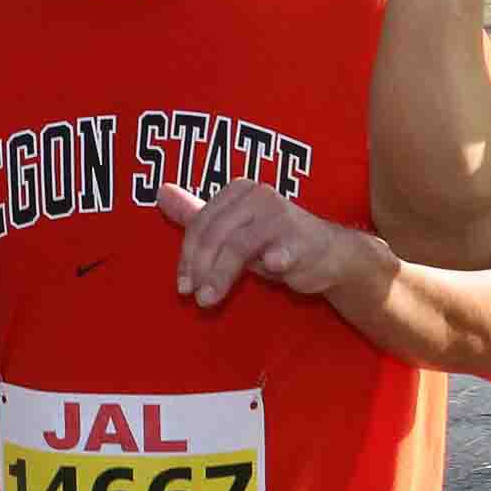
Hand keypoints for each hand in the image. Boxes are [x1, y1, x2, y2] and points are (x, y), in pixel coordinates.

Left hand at [156, 180, 382, 309]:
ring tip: (208, 300)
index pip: (201, 222)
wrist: (330, 256)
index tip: (183, 285)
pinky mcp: (302, 239)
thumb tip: (160, 191)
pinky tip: (274, 266)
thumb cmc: (276, 241)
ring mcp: (281, 216)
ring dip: (220, 276)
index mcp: (239, 190)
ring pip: (238, 245)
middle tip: (194, 296)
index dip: (187, 256)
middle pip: (215, 233)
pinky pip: (284, 250)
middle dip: (200, 268)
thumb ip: (196, 213)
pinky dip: (277, 258)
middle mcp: (258, 195)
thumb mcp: (232, 228)